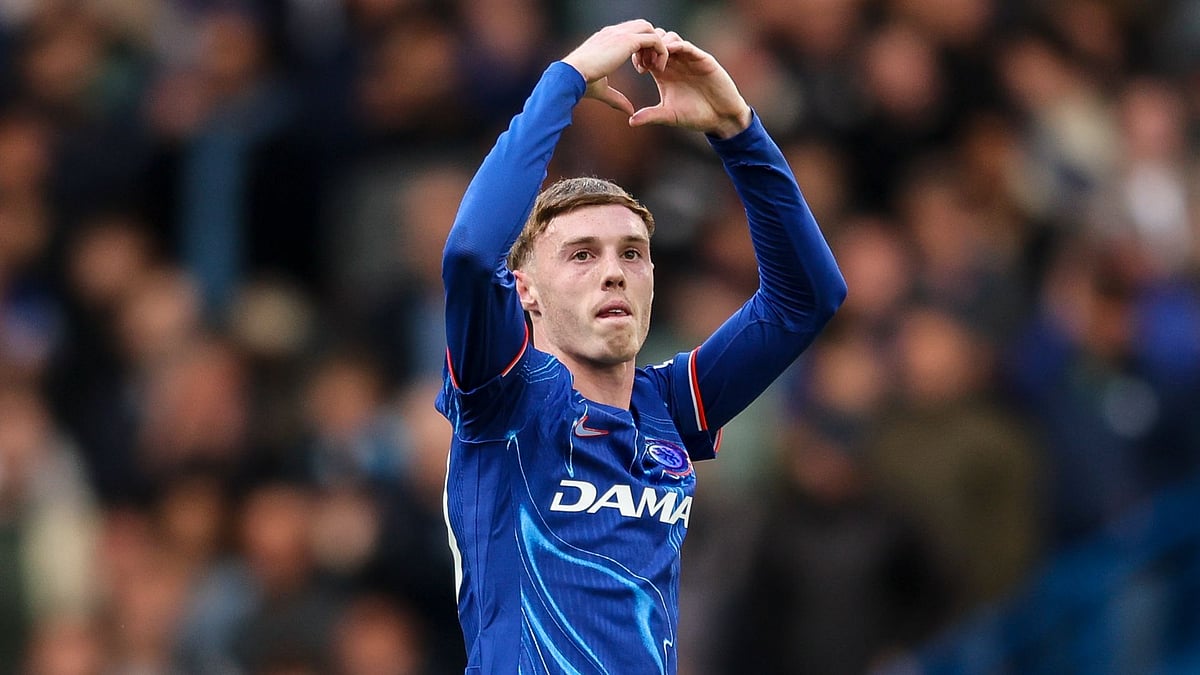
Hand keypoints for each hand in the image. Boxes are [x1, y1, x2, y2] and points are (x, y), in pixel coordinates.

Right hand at [561, 20, 667, 115]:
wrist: (572, 74)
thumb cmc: (580, 83)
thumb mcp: (602, 90)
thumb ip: (616, 98)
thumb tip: (629, 111)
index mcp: (606, 38)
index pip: (630, 33)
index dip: (640, 50)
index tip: (640, 69)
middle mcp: (614, 32)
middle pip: (643, 26)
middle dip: (650, 46)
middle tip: (649, 67)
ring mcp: (621, 33)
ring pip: (651, 30)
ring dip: (656, 48)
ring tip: (654, 68)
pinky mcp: (627, 40)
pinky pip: (654, 39)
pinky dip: (660, 52)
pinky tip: (655, 69)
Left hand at [629, 30, 751, 138]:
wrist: (721, 117)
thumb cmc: (695, 116)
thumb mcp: (669, 116)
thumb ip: (651, 115)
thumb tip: (630, 122)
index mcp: (663, 72)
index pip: (646, 53)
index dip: (640, 56)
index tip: (639, 68)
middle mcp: (675, 62)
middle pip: (656, 41)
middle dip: (649, 47)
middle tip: (647, 62)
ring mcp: (688, 59)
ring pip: (670, 38)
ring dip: (661, 45)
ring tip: (658, 63)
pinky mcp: (702, 59)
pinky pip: (687, 46)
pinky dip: (677, 45)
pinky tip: (670, 53)